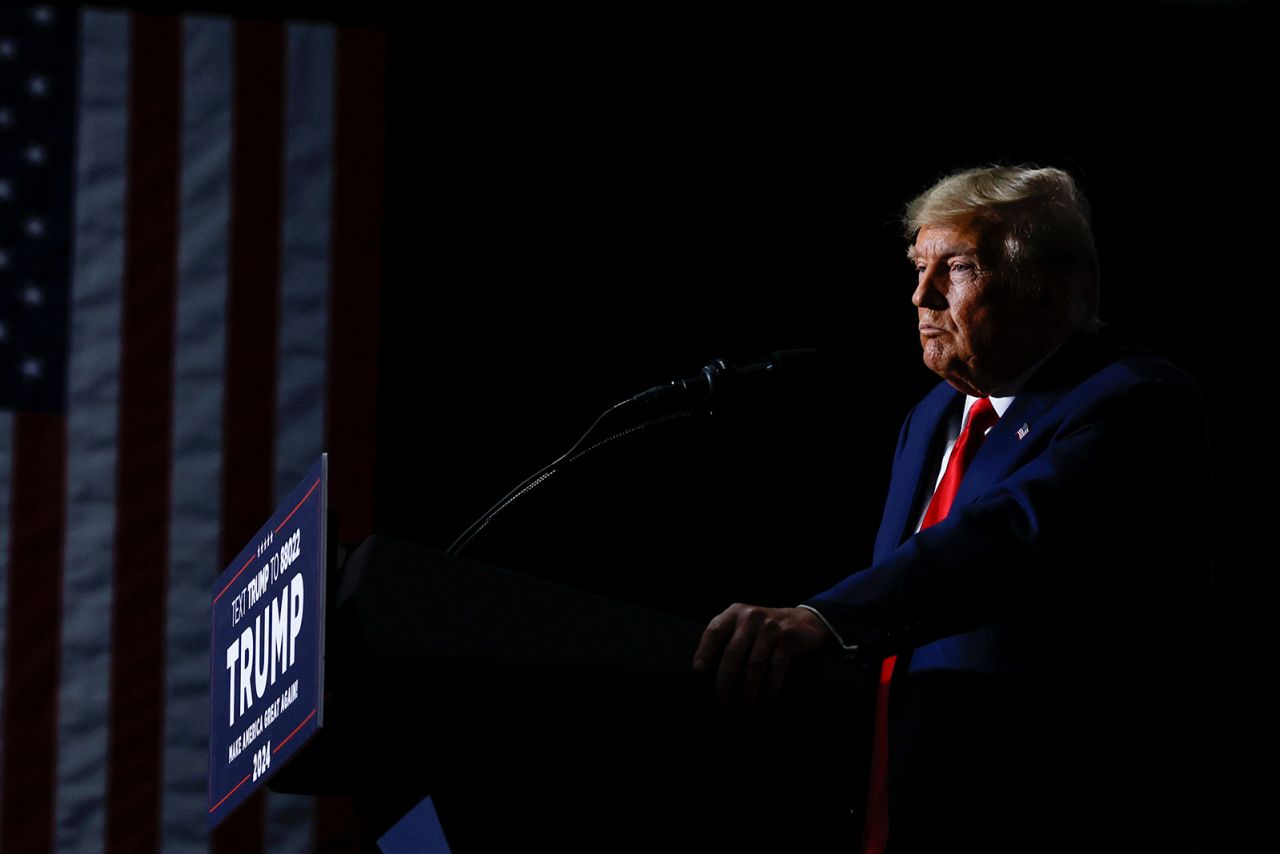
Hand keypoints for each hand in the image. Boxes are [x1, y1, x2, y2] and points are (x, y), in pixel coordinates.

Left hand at [692, 604, 831, 703]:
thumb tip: (707, 672)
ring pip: (754, 664)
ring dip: (749, 689)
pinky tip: (766, 699)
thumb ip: (729, 637)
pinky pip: (776, 668)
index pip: (714, 631)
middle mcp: (751, 617)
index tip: (698, 671)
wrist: (804, 621)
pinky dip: (770, 687)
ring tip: (745, 706)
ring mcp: (770, 627)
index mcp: (735, 613)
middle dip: (724, 679)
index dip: (704, 651)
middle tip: (720, 699)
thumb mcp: (745, 624)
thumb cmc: (765, 630)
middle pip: (733, 652)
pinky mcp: (788, 638)